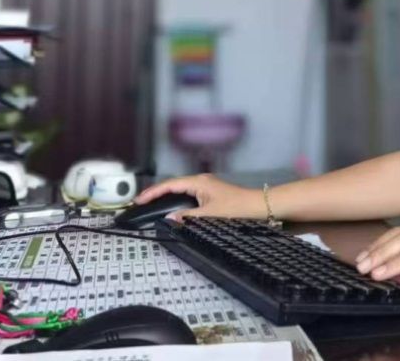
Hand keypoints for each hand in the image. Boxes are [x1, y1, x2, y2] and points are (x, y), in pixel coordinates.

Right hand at [133, 173, 263, 219]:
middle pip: (173, 185)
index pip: (170, 184)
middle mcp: (201, 181)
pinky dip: (177, 200)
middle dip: (156, 193)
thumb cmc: (238, 208)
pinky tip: (173, 208)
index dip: (153, 192)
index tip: (139, 200)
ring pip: (181, 190)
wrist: (260, 206)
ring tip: (151, 205)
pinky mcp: (211, 194)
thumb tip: (169, 219)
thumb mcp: (210, 215)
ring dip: (166, 197)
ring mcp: (206, 187)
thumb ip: (187, 218)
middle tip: (141, 203)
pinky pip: (188, 195)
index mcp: (199, 182)